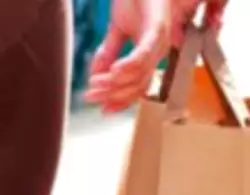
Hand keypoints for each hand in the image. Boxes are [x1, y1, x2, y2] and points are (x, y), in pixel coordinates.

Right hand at [85, 0, 228, 112]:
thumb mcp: (117, 28)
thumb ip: (108, 53)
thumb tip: (95, 76)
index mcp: (151, 56)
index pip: (137, 88)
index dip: (120, 102)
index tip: (103, 111)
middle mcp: (158, 53)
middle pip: (136, 86)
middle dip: (112, 94)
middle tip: (90, 97)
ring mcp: (159, 43)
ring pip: (138, 75)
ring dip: (114, 82)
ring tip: (95, 84)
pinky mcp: (157, 29)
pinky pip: (143, 55)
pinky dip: (127, 66)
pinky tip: (113, 72)